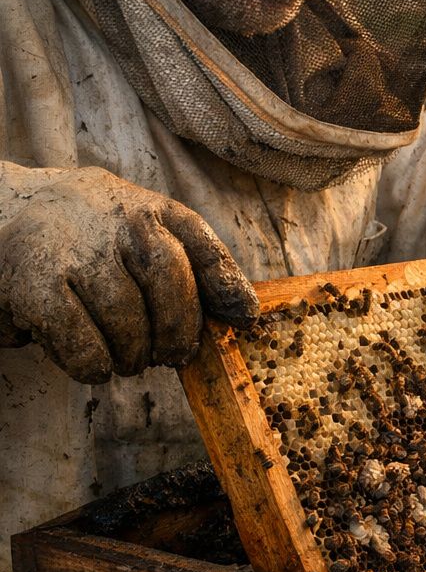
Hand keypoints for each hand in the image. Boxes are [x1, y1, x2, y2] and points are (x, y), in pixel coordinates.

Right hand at [0, 167, 258, 382]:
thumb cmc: (83, 241)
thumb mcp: (134, 234)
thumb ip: (187, 263)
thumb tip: (244, 314)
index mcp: (145, 206)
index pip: (198, 239)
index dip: (227, 282)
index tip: (245, 319)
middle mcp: (112, 217)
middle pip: (169, 277)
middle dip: (178, 329)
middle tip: (171, 355)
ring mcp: (72, 248)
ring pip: (126, 315)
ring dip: (133, 352)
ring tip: (129, 360)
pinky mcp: (35, 284)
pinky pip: (81, 340)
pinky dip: (95, 363)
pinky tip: (95, 365)